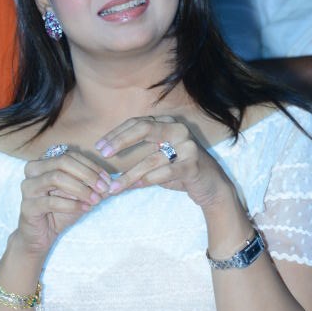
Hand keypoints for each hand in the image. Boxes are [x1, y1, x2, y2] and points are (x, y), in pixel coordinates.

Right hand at [17, 146, 110, 256]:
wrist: (40, 236)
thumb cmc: (60, 211)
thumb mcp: (80, 195)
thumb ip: (94, 185)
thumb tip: (118, 179)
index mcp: (44, 163)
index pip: (71, 155)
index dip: (92, 166)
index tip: (108, 180)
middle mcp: (32, 171)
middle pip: (63, 162)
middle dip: (87, 175)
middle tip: (104, 188)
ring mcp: (27, 188)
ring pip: (56, 178)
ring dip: (80, 189)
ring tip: (95, 200)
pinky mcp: (27, 207)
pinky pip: (50, 201)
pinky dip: (71, 204)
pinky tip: (84, 209)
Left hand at [95, 115, 236, 210]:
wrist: (212, 186)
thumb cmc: (180, 171)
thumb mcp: (158, 160)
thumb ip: (138, 155)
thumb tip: (108, 161)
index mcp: (167, 124)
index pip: (137, 123)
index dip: (116, 134)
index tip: (99, 147)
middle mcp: (178, 130)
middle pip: (143, 129)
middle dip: (120, 141)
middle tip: (104, 154)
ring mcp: (187, 146)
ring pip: (151, 159)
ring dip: (129, 175)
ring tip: (113, 187)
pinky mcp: (193, 165)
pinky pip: (165, 172)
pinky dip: (149, 180)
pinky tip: (136, 186)